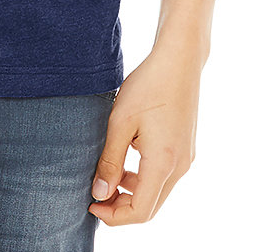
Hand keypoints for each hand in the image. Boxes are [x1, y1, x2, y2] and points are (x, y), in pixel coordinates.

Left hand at [88, 42, 201, 224]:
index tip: (91, 205)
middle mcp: (180, 167)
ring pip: (158, 192)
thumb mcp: (120, 122)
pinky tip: (125, 160)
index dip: (114, 216)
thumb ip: (110, 160)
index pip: (140, 211)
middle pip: (151, 207)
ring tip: (107, 176)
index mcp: (164, 163)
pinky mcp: (185, 148)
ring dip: (132, 192)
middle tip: (95, 195)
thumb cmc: (148, 85)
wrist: (179, 60)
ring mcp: (186, 158)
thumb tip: (99, 193)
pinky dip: (144, 178)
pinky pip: (164, 175)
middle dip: (121, 207)